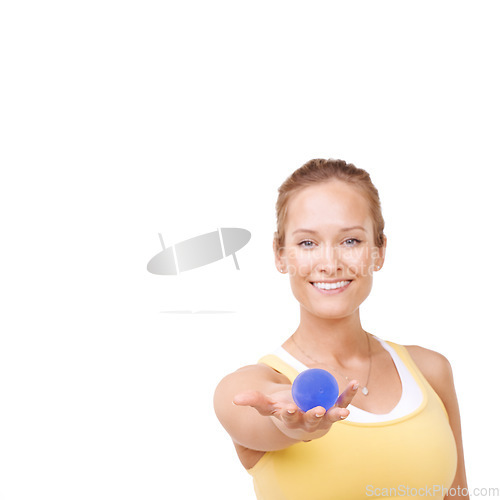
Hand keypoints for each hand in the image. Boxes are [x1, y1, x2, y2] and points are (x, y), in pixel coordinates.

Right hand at [233, 380, 358, 441]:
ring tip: (345, 411)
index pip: (289, 418)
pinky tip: (354, 384)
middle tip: (318, 411)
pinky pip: (342, 401)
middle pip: (312, 420)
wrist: (301, 421)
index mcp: (290, 420)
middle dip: (315, 416)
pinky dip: (349, 394)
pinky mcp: (334, 410)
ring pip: (331, 416)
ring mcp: (323, 418)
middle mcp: (308, 422)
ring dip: (338, 412)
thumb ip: (254, 401)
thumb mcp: (268, 406)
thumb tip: (236, 399)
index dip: (289, 414)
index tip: (289, 409)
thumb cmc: (282, 410)